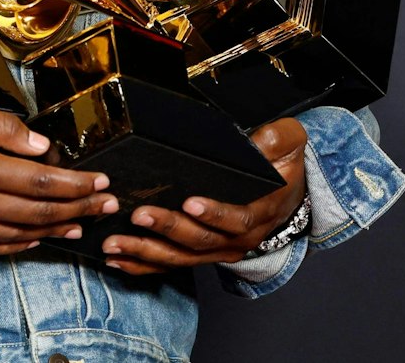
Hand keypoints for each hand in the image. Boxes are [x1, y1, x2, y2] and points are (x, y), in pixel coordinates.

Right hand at [0, 95, 118, 254]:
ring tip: (81, 225)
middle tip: (106, 205)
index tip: (101, 183)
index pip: (43, 182)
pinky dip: (20, 245)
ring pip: (20, 234)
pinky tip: (37, 239)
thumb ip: (5, 129)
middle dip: (79, 209)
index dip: (77, 185)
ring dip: (56, 230)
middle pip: (39, 213)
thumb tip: (43, 147)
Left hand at [101, 116, 307, 274]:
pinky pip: (171, 265)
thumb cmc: (282, 169)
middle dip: (168, 229)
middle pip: (200, 240)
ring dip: (146, 252)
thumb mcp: (289, 145)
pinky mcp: (201, 255)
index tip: (190, 203)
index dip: (214, 214)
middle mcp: (237, 239)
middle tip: (139, 216)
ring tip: (115, 243)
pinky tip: (117, 260)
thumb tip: (257, 140)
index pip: (236, 219)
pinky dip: (143, 265)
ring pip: (180, 257)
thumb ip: (277, 139)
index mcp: (258, 213)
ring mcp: (218, 250)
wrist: (287, 197)